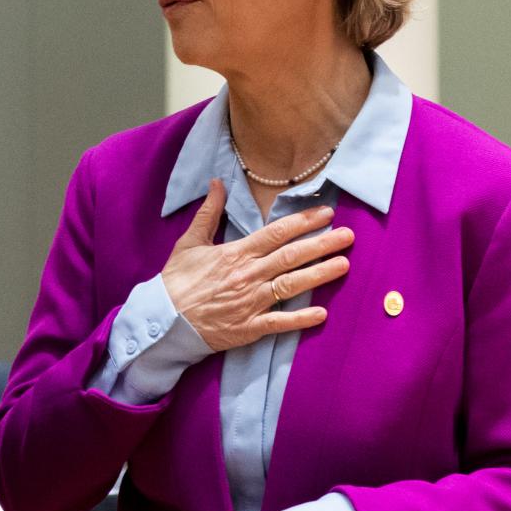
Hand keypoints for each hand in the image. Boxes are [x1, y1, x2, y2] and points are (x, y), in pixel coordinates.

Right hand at [162, 179, 351, 351]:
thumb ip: (208, 212)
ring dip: (319, 275)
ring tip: (344, 265)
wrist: (162, 320)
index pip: (276, 233)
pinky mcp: (249, 327)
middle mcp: (248, 275)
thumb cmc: (176, 281)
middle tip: (348, 236)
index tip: (326, 214)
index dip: (303, 222)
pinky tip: (322, 313)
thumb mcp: (190, 242)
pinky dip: (301, 318)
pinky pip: (279, 322)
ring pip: (291, 285)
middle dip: (322, 244)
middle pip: (291, 256)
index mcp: (236, 253)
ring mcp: (250, 302)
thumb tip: (217, 183)